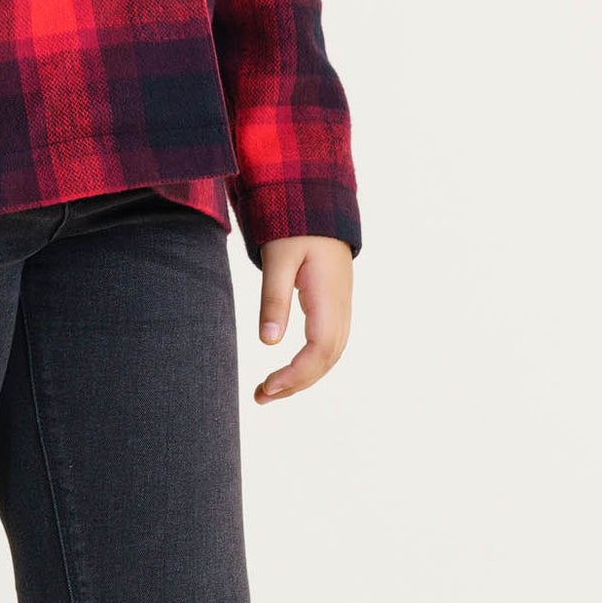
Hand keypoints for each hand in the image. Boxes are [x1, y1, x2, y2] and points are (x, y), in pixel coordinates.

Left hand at [252, 235, 351, 403]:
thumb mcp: (278, 257)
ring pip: (329, 355)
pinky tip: (289, 370)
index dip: (296, 374)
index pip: (319, 350)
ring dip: (302, 377)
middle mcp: (341, 308)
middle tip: (260, 396)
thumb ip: (274, 297)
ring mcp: (341, 308)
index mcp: (328, 297)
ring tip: (269, 390)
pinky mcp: (335, 306)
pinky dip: (310, 363)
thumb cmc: (295, 226)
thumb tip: (269, 342)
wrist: (319, 206)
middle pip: (326, 360)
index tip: (267, 386)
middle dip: (295, 383)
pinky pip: (328, 345)